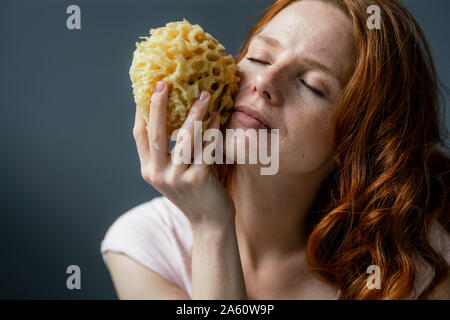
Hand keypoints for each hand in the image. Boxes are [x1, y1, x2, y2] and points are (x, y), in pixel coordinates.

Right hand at [133, 81, 234, 226]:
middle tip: (164, 82)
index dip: (142, 111)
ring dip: (195, 113)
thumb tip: (178, 114)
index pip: (140, 135)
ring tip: (205, 95)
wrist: (209, 223)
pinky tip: (218, 116)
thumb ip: (172, 150)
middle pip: (156, 133)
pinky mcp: (198, 179)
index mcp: (149, 170)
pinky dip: (213, 130)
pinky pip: (206, 147)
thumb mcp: (175, 172)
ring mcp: (177, 178)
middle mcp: (158, 174)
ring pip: (184, 137)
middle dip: (159, 105)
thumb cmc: (195, 192)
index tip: (147, 88)